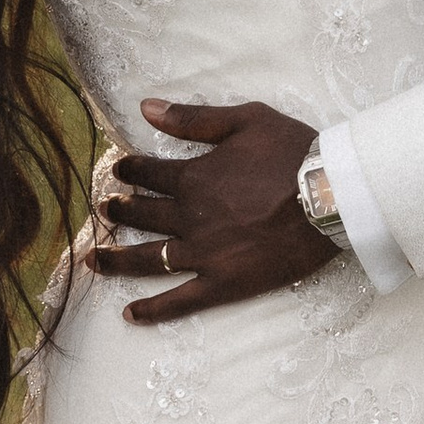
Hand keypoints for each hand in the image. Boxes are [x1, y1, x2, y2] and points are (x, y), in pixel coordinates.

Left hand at [87, 99, 334, 322]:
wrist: (330, 198)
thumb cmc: (293, 153)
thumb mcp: (245, 120)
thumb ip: (192, 118)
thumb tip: (145, 107)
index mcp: (193, 179)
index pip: (148, 174)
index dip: (129, 171)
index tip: (117, 171)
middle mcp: (189, 219)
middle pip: (143, 216)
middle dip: (119, 211)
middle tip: (104, 210)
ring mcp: (203, 255)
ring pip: (148, 260)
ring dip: (116, 260)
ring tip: (92, 260)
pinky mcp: (223, 284)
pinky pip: (180, 301)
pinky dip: (153, 310)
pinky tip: (129, 315)